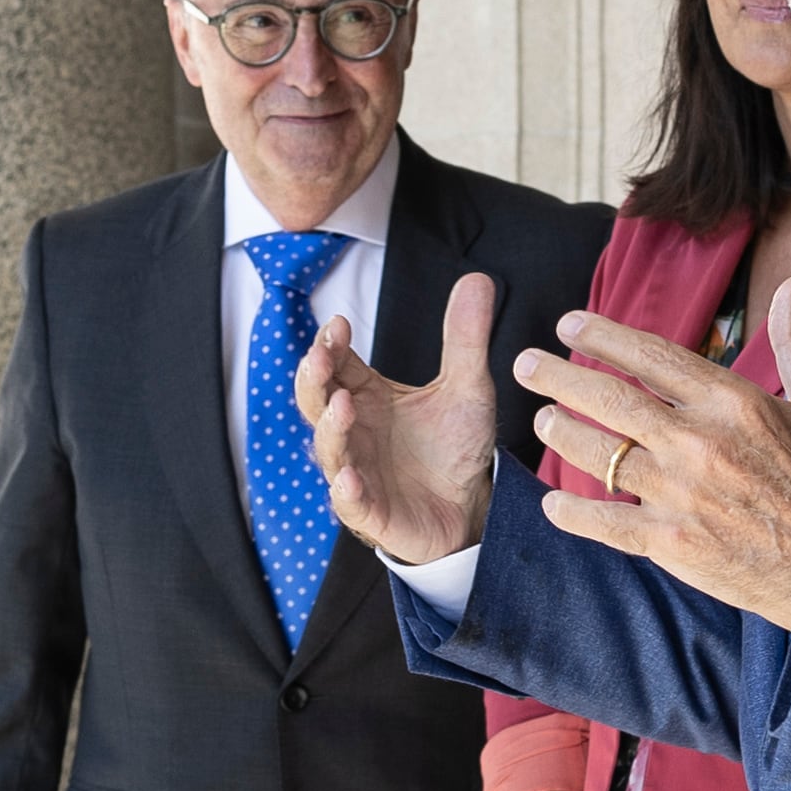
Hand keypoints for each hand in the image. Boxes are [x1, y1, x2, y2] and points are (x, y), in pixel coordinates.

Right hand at [303, 273, 502, 564]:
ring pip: (329, 449)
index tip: (337, 323)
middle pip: (317, 401)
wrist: (472, 506)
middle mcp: (352, 431)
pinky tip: (349, 480)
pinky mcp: (371, 512)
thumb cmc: (454, 447)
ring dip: (331, 428)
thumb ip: (465, 337)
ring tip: (343, 406)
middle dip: (314, 378)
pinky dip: (346, 492)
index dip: (329, 345)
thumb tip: (477, 279)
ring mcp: (356, 472)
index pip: (335, 364)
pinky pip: (349, 503)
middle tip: (321, 356)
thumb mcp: (467, 387)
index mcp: (366, 396)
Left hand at [516, 281, 790, 638]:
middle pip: (609, 398)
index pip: (650, 356)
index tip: (568, 325)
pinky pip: (606, 522)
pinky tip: (553, 503)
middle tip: (527, 365)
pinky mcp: (672, 544)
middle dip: (558, 376)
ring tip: (543, 421)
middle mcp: (699, 442)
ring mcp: (681, 494)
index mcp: (733, 402)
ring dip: (562, 433)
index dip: (602, 336)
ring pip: (599, 454)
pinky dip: (574, 513)